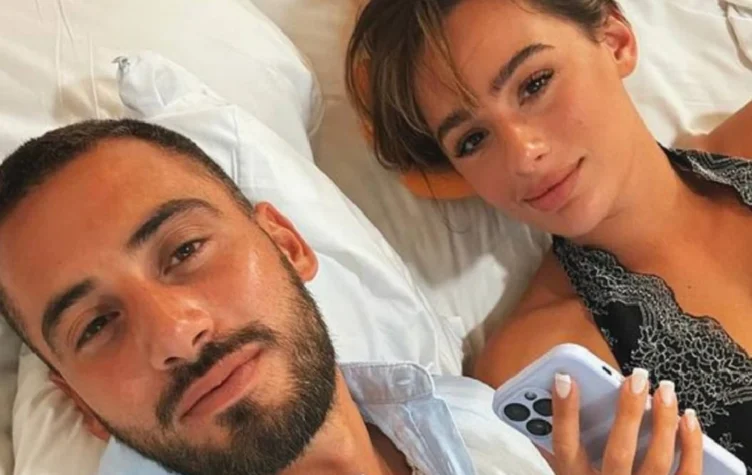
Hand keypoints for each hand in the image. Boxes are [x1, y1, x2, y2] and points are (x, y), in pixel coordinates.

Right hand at [550, 370, 702, 474]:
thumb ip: (552, 450)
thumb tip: (538, 410)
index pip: (564, 446)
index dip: (563, 412)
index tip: (565, 379)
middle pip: (618, 452)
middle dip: (627, 412)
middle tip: (635, 378)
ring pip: (656, 462)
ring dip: (663, 422)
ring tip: (664, 390)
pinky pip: (687, 474)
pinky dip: (690, 445)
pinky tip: (687, 419)